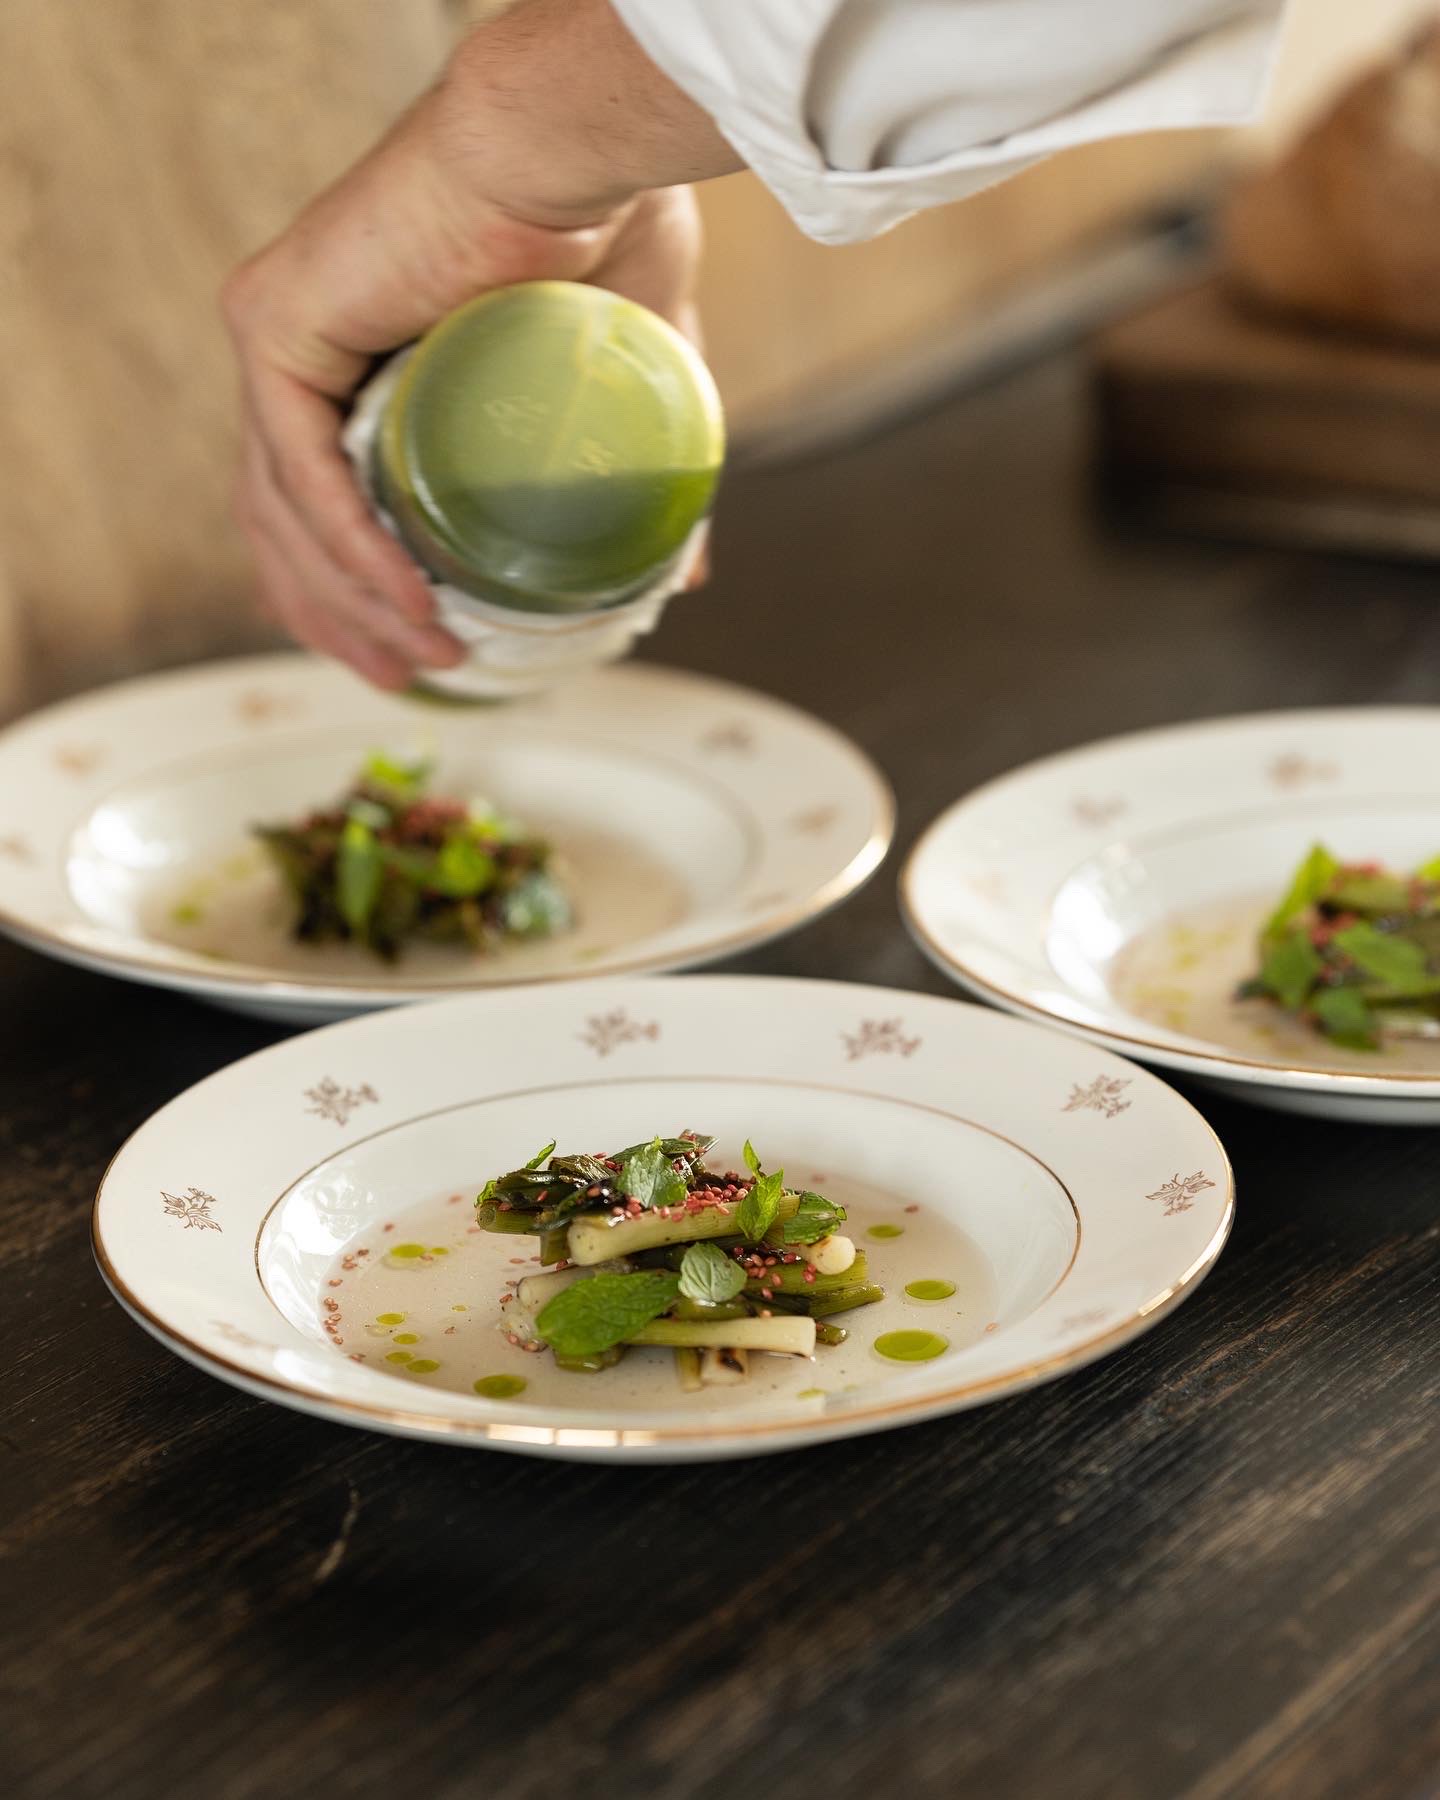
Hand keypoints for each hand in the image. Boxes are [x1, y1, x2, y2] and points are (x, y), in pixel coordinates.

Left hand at [222, 0, 734, 689]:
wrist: (577, 149)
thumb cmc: (601, 234)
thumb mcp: (618, 392)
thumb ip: (628, 480)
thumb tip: (681, 578)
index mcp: (354, 365)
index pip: (316, 510)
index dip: (353, 601)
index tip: (412, 662)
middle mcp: (298, 353)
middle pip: (283, 526)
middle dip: (340, 621)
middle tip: (409, 679)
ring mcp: (275, 336)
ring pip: (283, 512)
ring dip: (352, 602)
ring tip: (430, 656)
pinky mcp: (275, 325)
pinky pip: (300, 471)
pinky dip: (351, 548)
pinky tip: (408, 600)